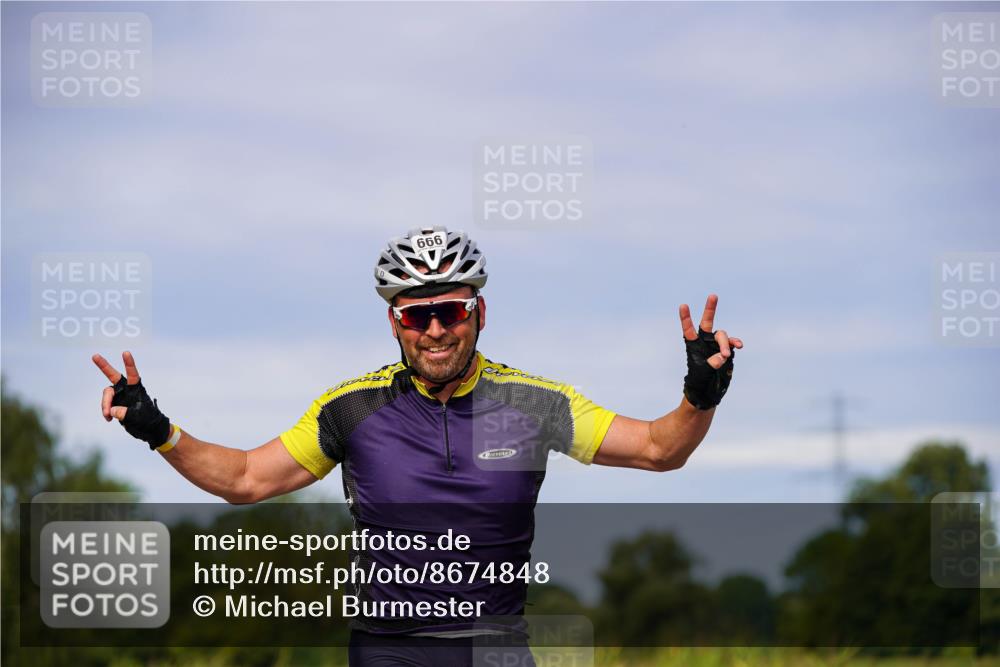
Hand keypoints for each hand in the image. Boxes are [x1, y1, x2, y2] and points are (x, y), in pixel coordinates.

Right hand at [93, 351, 139, 421]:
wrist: (146, 428)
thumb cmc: (147, 418)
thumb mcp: (138, 416)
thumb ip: (125, 413)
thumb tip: (112, 410)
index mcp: (136, 388)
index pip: (133, 374)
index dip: (129, 363)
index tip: (126, 352)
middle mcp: (126, 389)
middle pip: (113, 375)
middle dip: (103, 366)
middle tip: (95, 356)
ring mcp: (119, 396)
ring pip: (107, 394)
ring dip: (105, 404)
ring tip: (108, 415)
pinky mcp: (114, 403)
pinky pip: (106, 404)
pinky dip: (106, 411)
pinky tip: (109, 419)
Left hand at [678, 295, 742, 409]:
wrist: (708, 390)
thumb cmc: (699, 381)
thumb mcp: (702, 374)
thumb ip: (711, 364)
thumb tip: (722, 356)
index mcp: (693, 344)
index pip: (688, 329)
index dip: (686, 318)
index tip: (683, 305)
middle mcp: (704, 341)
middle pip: (707, 322)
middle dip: (710, 308)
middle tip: (713, 295)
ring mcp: (716, 344)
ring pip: (722, 336)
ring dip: (724, 343)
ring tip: (726, 355)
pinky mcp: (726, 350)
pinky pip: (732, 343)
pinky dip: (735, 343)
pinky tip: (738, 345)